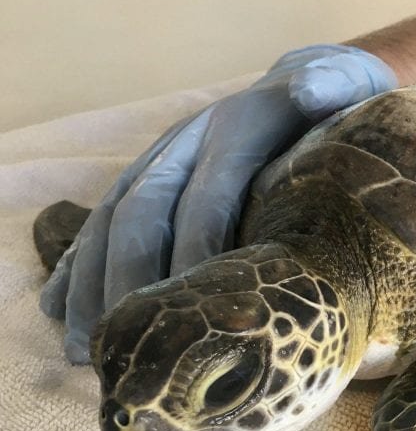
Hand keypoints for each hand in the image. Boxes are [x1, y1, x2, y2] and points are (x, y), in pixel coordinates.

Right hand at [40, 44, 396, 363]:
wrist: (304, 84)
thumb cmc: (331, 105)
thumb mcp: (341, 90)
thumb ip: (329, 89)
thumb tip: (310, 90)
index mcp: (235, 130)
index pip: (209, 195)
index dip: (197, 249)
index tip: (193, 313)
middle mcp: (186, 143)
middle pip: (145, 212)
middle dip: (130, 279)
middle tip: (125, 341)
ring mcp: (161, 162)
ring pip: (112, 221)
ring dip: (92, 284)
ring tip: (84, 346)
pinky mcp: (149, 181)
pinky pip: (102, 223)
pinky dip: (78, 266)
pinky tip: (59, 311)